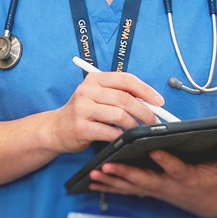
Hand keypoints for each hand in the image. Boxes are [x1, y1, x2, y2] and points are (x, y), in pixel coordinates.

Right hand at [47, 70, 163, 154]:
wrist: (57, 128)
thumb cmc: (84, 112)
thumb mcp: (98, 97)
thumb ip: (119, 95)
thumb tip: (151, 102)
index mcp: (94, 79)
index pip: (125, 79)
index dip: (145, 90)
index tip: (159, 102)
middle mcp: (87, 90)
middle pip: (125, 98)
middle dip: (145, 111)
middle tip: (153, 121)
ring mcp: (82, 109)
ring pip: (119, 115)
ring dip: (135, 125)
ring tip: (139, 131)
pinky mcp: (81, 127)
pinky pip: (110, 132)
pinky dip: (122, 136)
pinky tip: (124, 138)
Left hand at [88, 144, 216, 217]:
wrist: (212, 202)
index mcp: (187, 176)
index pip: (175, 167)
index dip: (165, 160)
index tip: (153, 150)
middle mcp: (169, 185)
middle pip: (145, 179)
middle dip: (125, 173)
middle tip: (107, 166)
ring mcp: (157, 189)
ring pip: (132, 186)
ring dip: (112, 181)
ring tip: (93, 174)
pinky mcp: (150, 189)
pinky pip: (128, 189)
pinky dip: (111, 186)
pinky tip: (94, 181)